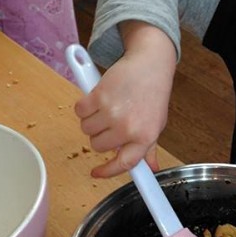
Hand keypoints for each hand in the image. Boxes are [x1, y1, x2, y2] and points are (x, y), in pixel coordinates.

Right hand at [74, 22, 176, 178]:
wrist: (150, 63)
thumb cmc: (153, 93)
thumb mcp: (156, 124)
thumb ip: (149, 148)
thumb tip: (151, 169)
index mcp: (145, 138)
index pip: (124, 164)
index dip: (107, 171)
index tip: (97, 173)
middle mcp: (128, 128)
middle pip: (98, 146)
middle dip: (100, 136)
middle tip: (110, 121)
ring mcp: (112, 113)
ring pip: (86, 129)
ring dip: (92, 120)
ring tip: (106, 107)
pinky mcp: (98, 96)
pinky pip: (79, 111)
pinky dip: (84, 106)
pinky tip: (97, 98)